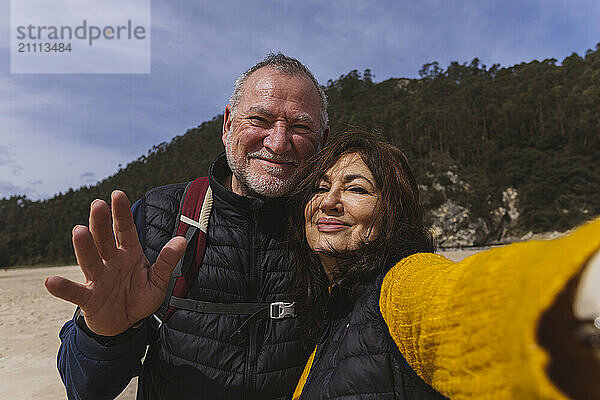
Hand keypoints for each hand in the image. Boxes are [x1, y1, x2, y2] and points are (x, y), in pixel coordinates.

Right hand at [45, 190, 186, 335]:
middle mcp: (111, 261)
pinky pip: (75, 292)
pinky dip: (63, 288)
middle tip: (98, 204)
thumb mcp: (158, 281)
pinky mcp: (88, 298)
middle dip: (101, 222)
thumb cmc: (139, 297)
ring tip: (78, 231)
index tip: (117, 194)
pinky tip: (50, 281)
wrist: (124, 323)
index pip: (125, 230)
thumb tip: (182, 240)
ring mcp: (98, 278)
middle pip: (104, 239)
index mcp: (129, 253)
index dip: (121, 213)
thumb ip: (167, 261)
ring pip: (89, 259)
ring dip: (84, 246)